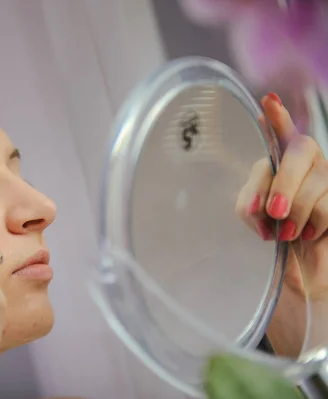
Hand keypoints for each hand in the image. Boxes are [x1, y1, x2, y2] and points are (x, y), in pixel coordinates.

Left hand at [237, 94, 327, 355]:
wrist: (300, 269)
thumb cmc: (275, 233)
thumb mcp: (252, 214)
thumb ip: (251, 200)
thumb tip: (259, 204)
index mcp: (283, 162)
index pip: (283, 134)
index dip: (278, 117)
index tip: (268, 100)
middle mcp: (310, 164)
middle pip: (299, 151)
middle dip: (284, 183)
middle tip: (273, 212)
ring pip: (313, 184)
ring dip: (295, 214)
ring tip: (287, 232)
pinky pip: (327, 205)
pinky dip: (312, 224)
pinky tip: (308, 233)